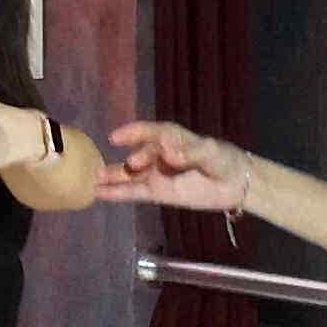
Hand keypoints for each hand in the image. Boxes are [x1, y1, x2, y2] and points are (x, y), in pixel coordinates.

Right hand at [97, 118, 247, 212]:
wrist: (234, 184)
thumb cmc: (223, 161)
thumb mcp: (211, 153)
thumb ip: (191, 151)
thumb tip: (169, 152)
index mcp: (172, 138)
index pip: (151, 133)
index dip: (133, 133)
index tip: (117, 137)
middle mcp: (159, 154)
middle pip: (139, 154)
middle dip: (133, 159)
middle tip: (133, 165)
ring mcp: (156, 174)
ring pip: (130, 174)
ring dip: (112, 176)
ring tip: (92, 179)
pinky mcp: (157, 192)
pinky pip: (134, 192)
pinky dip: (117, 193)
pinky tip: (100, 193)